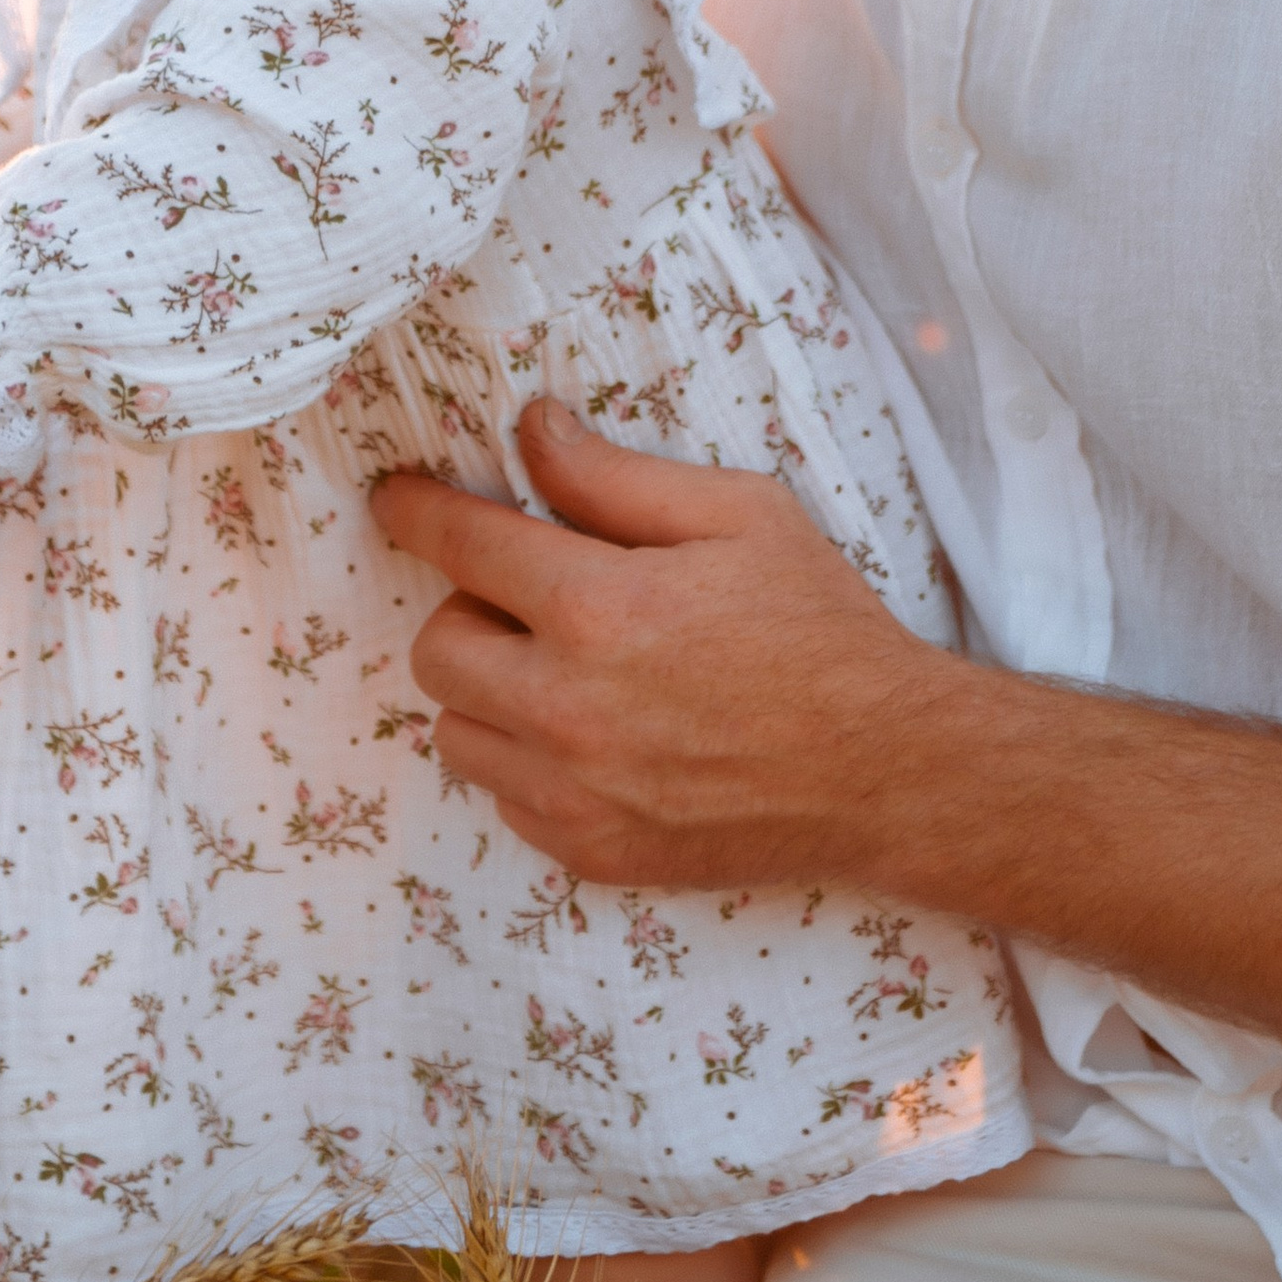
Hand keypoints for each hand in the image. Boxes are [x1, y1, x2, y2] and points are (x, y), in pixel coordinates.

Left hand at [380, 397, 958, 891]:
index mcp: (600, 607)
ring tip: (567, 671)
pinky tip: (598, 736)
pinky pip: (503, 798)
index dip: (414, 511)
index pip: (459, 545)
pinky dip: (527, 761)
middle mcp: (568, 707)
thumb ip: (617, 475)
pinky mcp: (591, 852)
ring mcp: (574, 792)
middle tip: (538, 598)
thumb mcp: (738, 514)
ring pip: (455, 729)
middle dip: (470, 607)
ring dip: (491, 689)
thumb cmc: (818, 626)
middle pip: (437, 645)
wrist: (885, 770)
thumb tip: (530, 429)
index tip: (395, 499)